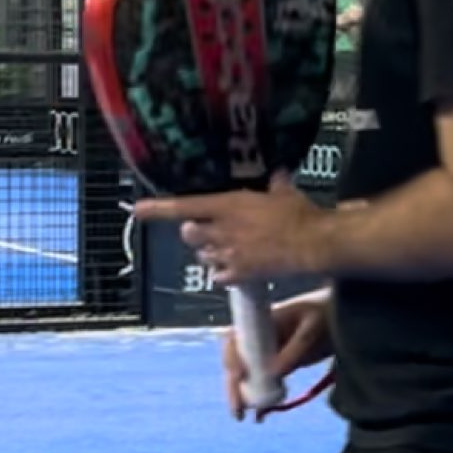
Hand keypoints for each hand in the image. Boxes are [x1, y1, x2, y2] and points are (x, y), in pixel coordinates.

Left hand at [135, 175, 331, 283]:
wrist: (313, 244)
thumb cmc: (299, 214)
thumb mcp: (284, 193)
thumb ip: (275, 184)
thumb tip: (277, 175)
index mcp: (227, 206)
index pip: (185, 206)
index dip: (159, 209)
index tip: (139, 209)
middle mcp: (221, 231)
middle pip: (189, 234)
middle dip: (192, 231)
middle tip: (202, 228)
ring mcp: (229, 255)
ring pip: (203, 257)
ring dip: (208, 252)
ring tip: (225, 248)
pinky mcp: (240, 275)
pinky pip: (219, 276)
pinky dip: (223, 273)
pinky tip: (234, 268)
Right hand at [223, 289, 333, 422]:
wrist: (344, 316)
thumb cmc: (327, 313)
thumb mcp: (313, 329)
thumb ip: (294, 350)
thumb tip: (273, 375)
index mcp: (262, 321)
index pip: (235, 338)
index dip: (232, 358)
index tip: (237, 377)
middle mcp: (260, 336)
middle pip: (237, 361)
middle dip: (234, 386)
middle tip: (237, 410)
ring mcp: (269, 350)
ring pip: (249, 375)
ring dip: (244, 395)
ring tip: (242, 416)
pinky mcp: (280, 363)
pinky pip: (266, 381)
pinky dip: (262, 397)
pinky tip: (260, 416)